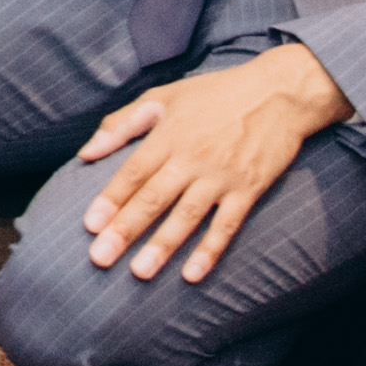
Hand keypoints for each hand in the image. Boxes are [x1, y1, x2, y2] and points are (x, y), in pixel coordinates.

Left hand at [74, 42, 352, 283]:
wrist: (280, 92)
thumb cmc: (216, 93)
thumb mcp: (164, 97)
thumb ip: (121, 124)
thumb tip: (85, 152)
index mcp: (169, 135)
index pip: (132, 173)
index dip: (110, 199)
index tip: (89, 226)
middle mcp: (192, 158)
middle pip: (154, 198)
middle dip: (126, 230)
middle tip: (101, 258)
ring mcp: (222, 175)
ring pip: (187, 216)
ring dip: (163, 246)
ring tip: (140, 272)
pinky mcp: (249, 188)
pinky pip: (227, 224)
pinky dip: (210, 250)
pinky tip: (192, 274)